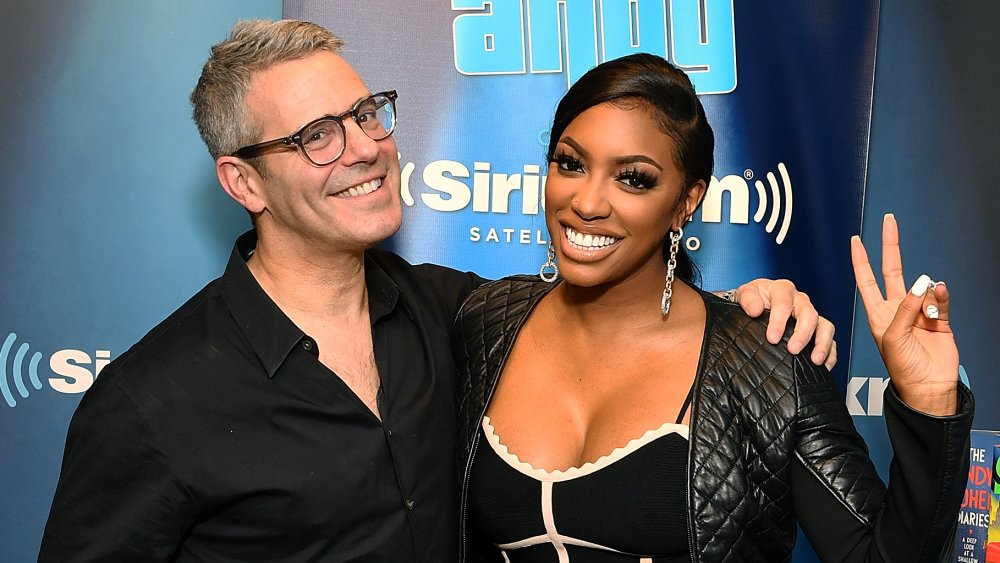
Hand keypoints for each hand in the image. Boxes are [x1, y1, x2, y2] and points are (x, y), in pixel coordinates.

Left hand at [732, 279, 836, 369]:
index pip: (784, 303)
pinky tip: (825, 366)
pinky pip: (830, 340)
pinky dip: (830, 353)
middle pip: (809, 314)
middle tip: (793, 350)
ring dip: (822, 344)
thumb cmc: (752, 299)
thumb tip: (756, 310)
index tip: (772, 339)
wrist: (756, 305)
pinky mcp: (817, 329)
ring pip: (825, 326)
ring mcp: (811, 315)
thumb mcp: (745, 294)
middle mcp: (800, 300)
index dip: (779, 321)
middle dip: (802, 334)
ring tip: (815, 360)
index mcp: (783, 289)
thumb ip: (748, 299)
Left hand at [851, 213, 958, 415]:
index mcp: (878, 313)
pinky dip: (940, 297)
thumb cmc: (902, 366)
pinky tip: (939, 297)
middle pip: (892, 270)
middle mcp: (896, 308)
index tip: (856, 240)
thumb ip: (905, 309)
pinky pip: (940, 299)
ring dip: (925, 294)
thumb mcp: (892, 337)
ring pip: (922, 287)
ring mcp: (919, 312)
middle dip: (890, 246)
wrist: (928, 386)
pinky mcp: (940, 318)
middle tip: (889, 222)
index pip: (866, 279)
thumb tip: (922, 284)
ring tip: (926, 317)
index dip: (861, 260)